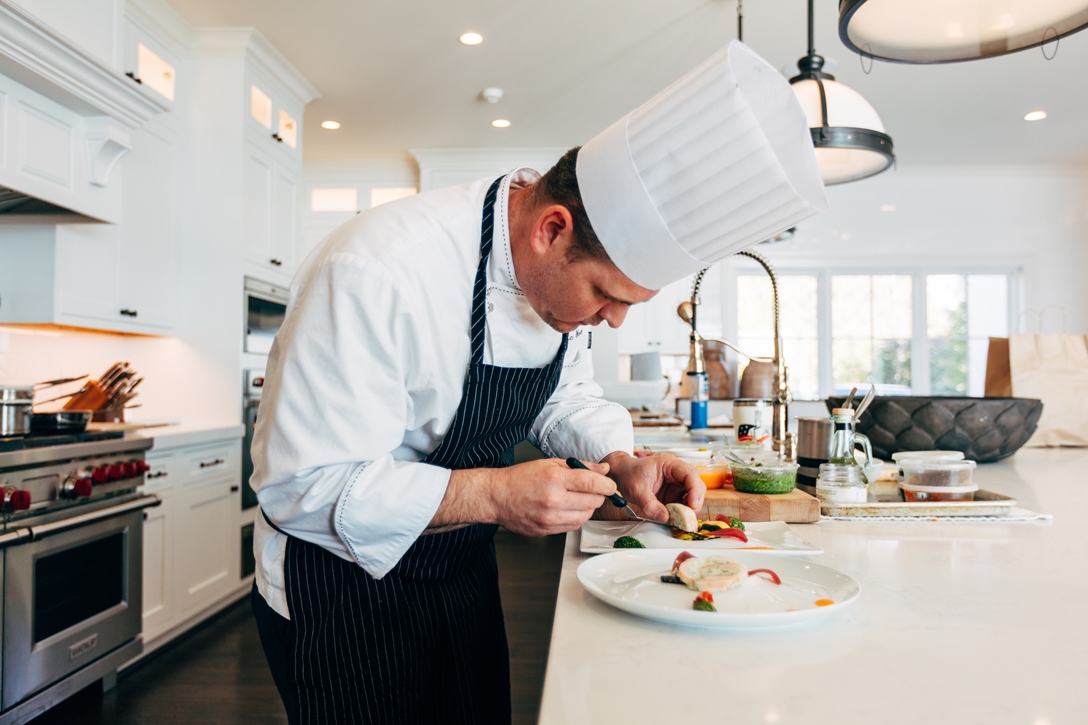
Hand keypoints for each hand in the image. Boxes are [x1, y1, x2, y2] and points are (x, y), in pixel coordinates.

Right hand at [487, 458, 616, 535]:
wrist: (497, 497)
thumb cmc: (520, 478)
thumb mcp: (550, 464)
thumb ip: (579, 466)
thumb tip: (603, 470)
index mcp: (554, 479)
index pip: (592, 483)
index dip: (607, 485)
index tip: (611, 486)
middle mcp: (553, 500)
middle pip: (593, 502)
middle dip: (598, 496)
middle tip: (593, 490)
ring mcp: (550, 518)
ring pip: (585, 517)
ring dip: (588, 508)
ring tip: (578, 499)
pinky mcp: (547, 531)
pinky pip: (573, 526)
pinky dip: (577, 518)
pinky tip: (568, 509)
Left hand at [600, 452, 704, 522]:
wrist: (621, 474)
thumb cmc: (628, 475)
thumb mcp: (636, 491)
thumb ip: (650, 505)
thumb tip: (665, 518)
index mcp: (669, 464)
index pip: (690, 474)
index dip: (695, 491)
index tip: (692, 506)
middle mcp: (676, 472)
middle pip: (696, 485)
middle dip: (695, 501)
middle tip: (688, 517)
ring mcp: (676, 482)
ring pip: (693, 494)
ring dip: (689, 507)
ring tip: (681, 518)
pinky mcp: (674, 492)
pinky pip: (684, 501)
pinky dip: (683, 510)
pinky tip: (676, 516)